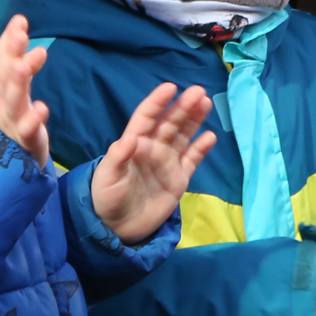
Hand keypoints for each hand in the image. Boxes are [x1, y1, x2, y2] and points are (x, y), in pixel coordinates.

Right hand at [0, 15, 53, 167]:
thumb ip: (11, 56)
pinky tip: (42, 107)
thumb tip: (19, 21)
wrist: (8, 164)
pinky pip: (27, 131)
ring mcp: (9, 124)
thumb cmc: (8, 118)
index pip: (0, 62)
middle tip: (20, 36)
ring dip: (18, 83)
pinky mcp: (23, 142)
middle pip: (3, 79)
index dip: (8, 43)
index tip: (21, 22)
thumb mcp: (8, 85)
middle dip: (10, 56)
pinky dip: (33, 119)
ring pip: (13, 102)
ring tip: (26, 63)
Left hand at [89, 81, 218, 243]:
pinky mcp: (179, 179)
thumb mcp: (107, 179)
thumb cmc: (106, 199)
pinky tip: (210, 136)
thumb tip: (129, 138)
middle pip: (170, 122)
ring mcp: (167, 163)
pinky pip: (192, 159)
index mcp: (134, 144)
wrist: (117, 229)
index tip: (170, 87)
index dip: (157, 102)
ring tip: (206, 103)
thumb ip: (117, 158)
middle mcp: (153, 148)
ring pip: (183, 135)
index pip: (147, 117)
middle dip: (183, 106)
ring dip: (194, 119)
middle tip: (198, 91)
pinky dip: (201, 148)